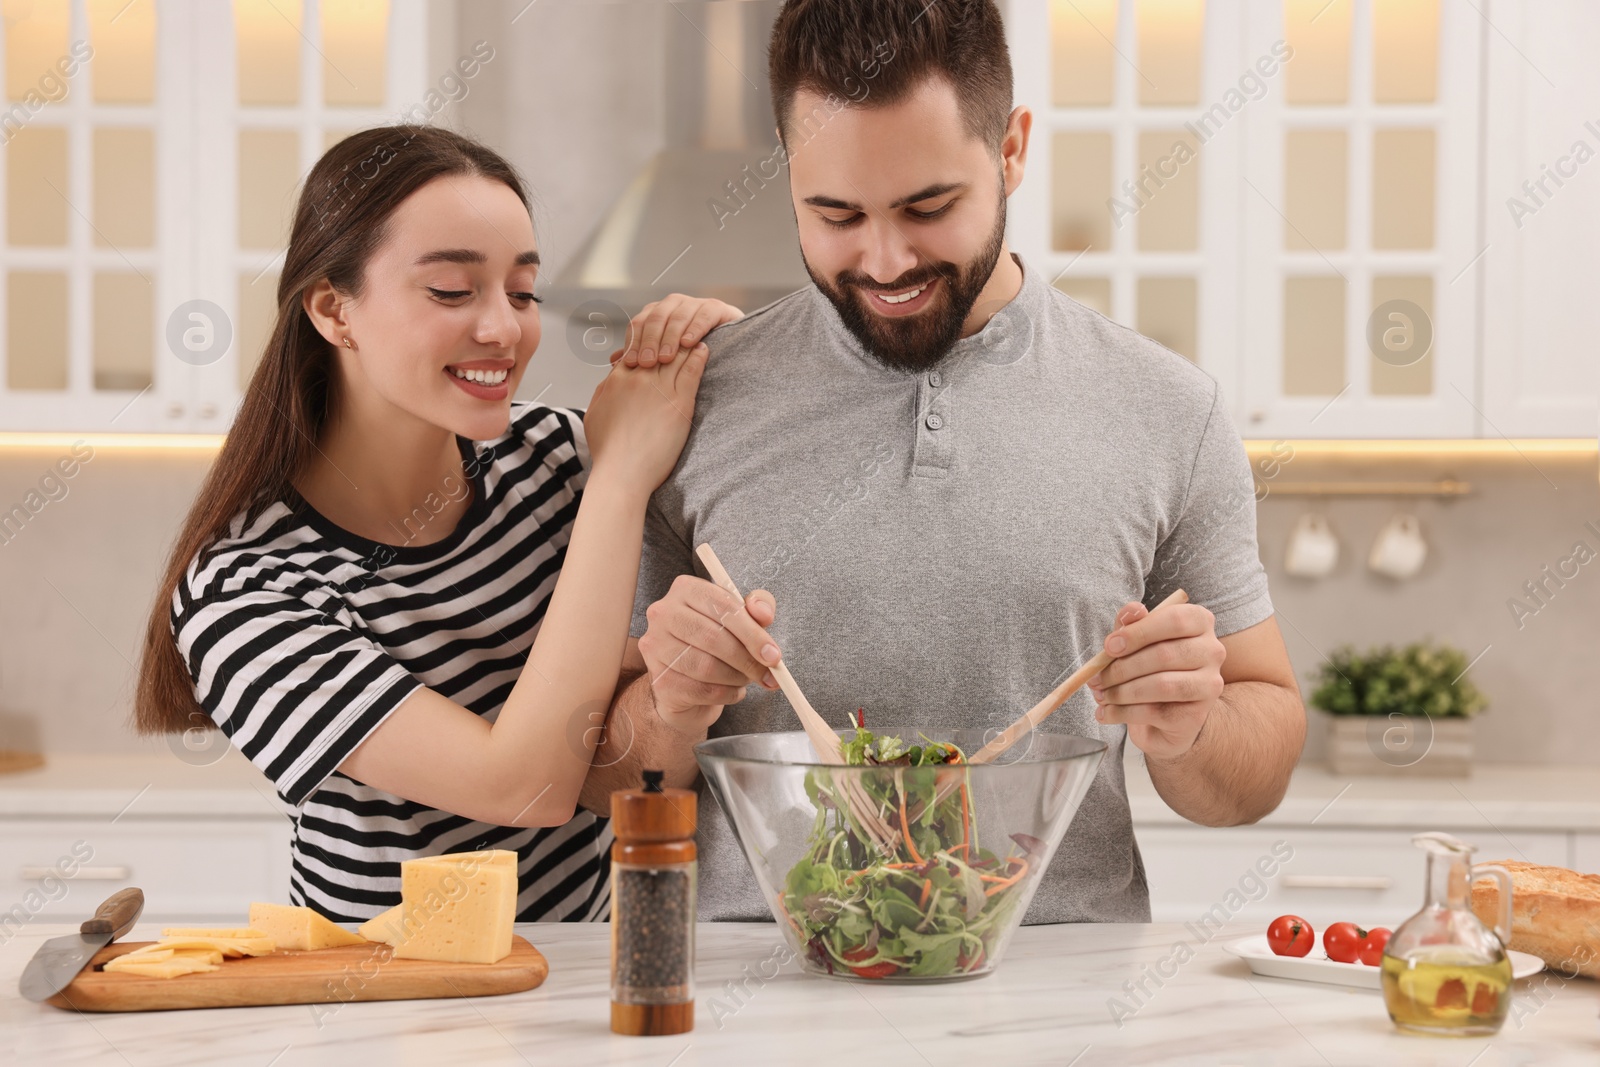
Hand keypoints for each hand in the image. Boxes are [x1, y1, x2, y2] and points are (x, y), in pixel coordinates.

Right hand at [583, 338, 706, 493]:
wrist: (622, 473)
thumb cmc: (608, 451)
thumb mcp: (594, 415)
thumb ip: (603, 391)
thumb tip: (611, 377)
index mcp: (617, 380)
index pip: (636, 351)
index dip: (648, 343)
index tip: (659, 339)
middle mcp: (638, 378)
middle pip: (657, 348)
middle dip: (669, 338)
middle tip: (682, 329)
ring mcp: (658, 389)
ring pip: (676, 356)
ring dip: (686, 343)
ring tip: (697, 334)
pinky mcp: (678, 403)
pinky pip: (691, 371)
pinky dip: (698, 357)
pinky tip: (704, 349)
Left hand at [611, 294, 742, 367]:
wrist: (730, 350)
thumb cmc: (690, 357)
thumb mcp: (664, 359)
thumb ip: (641, 355)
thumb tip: (614, 360)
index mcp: (656, 314)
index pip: (639, 325)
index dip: (633, 344)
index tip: (630, 364)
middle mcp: (673, 305)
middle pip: (655, 319)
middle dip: (650, 342)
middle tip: (647, 363)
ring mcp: (694, 304)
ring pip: (677, 317)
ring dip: (670, 337)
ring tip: (666, 358)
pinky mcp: (716, 308)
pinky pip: (703, 315)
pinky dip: (695, 328)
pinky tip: (689, 343)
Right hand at [638, 575, 781, 734]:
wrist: (685, 681)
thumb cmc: (716, 641)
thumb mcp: (742, 618)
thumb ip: (758, 608)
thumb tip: (764, 614)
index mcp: (686, 589)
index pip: (723, 606)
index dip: (752, 633)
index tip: (773, 654)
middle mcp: (663, 614)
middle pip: (713, 637)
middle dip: (747, 659)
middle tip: (768, 674)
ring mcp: (655, 647)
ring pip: (706, 666)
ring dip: (736, 677)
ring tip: (746, 678)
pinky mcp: (658, 679)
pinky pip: (701, 690)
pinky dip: (726, 694)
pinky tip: (732, 691)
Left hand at [1086, 600, 1225, 760]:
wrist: (1170, 712)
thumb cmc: (1151, 665)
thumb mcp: (1137, 639)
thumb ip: (1132, 622)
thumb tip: (1131, 610)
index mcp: (1200, 622)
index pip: (1175, 619)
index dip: (1138, 632)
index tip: (1109, 646)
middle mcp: (1212, 651)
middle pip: (1165, 655)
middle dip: (1122, 667)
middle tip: (1097, 678)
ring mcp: (1209, 685)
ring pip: (1161, 685)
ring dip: (1121, 692)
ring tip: (1101, 695)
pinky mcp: (1196, 716)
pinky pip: (1154, 712)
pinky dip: (1122, 713)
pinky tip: (1105, 713)